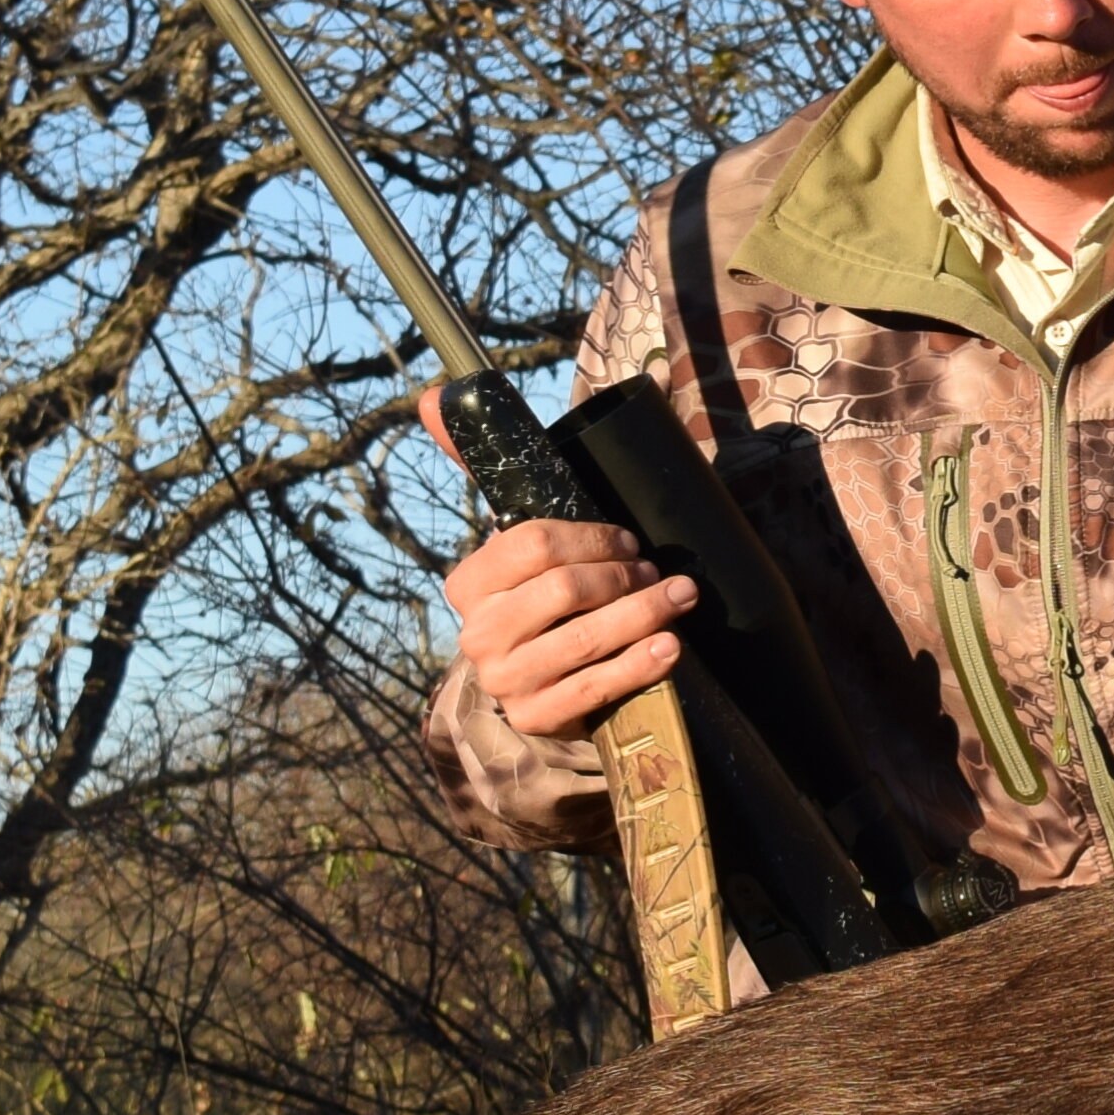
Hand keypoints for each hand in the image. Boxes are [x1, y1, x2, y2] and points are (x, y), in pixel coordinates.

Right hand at [421, 390, 692, 742]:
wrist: (540, 684)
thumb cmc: (542, 599)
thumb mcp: (520, 542)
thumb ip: (480, 470)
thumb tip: (431, 396)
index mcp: (467, 584)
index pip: (530, 543)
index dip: (591, 536)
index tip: (629, 538)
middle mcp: (478, 634)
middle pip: (562, 589)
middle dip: (623, 574)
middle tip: (658, 570)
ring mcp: (505, 680)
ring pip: (585, 637)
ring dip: (645, 612)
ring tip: (682, 597)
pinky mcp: (538, 717)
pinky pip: (595, 689)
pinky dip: (640, 664)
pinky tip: (672, 647)